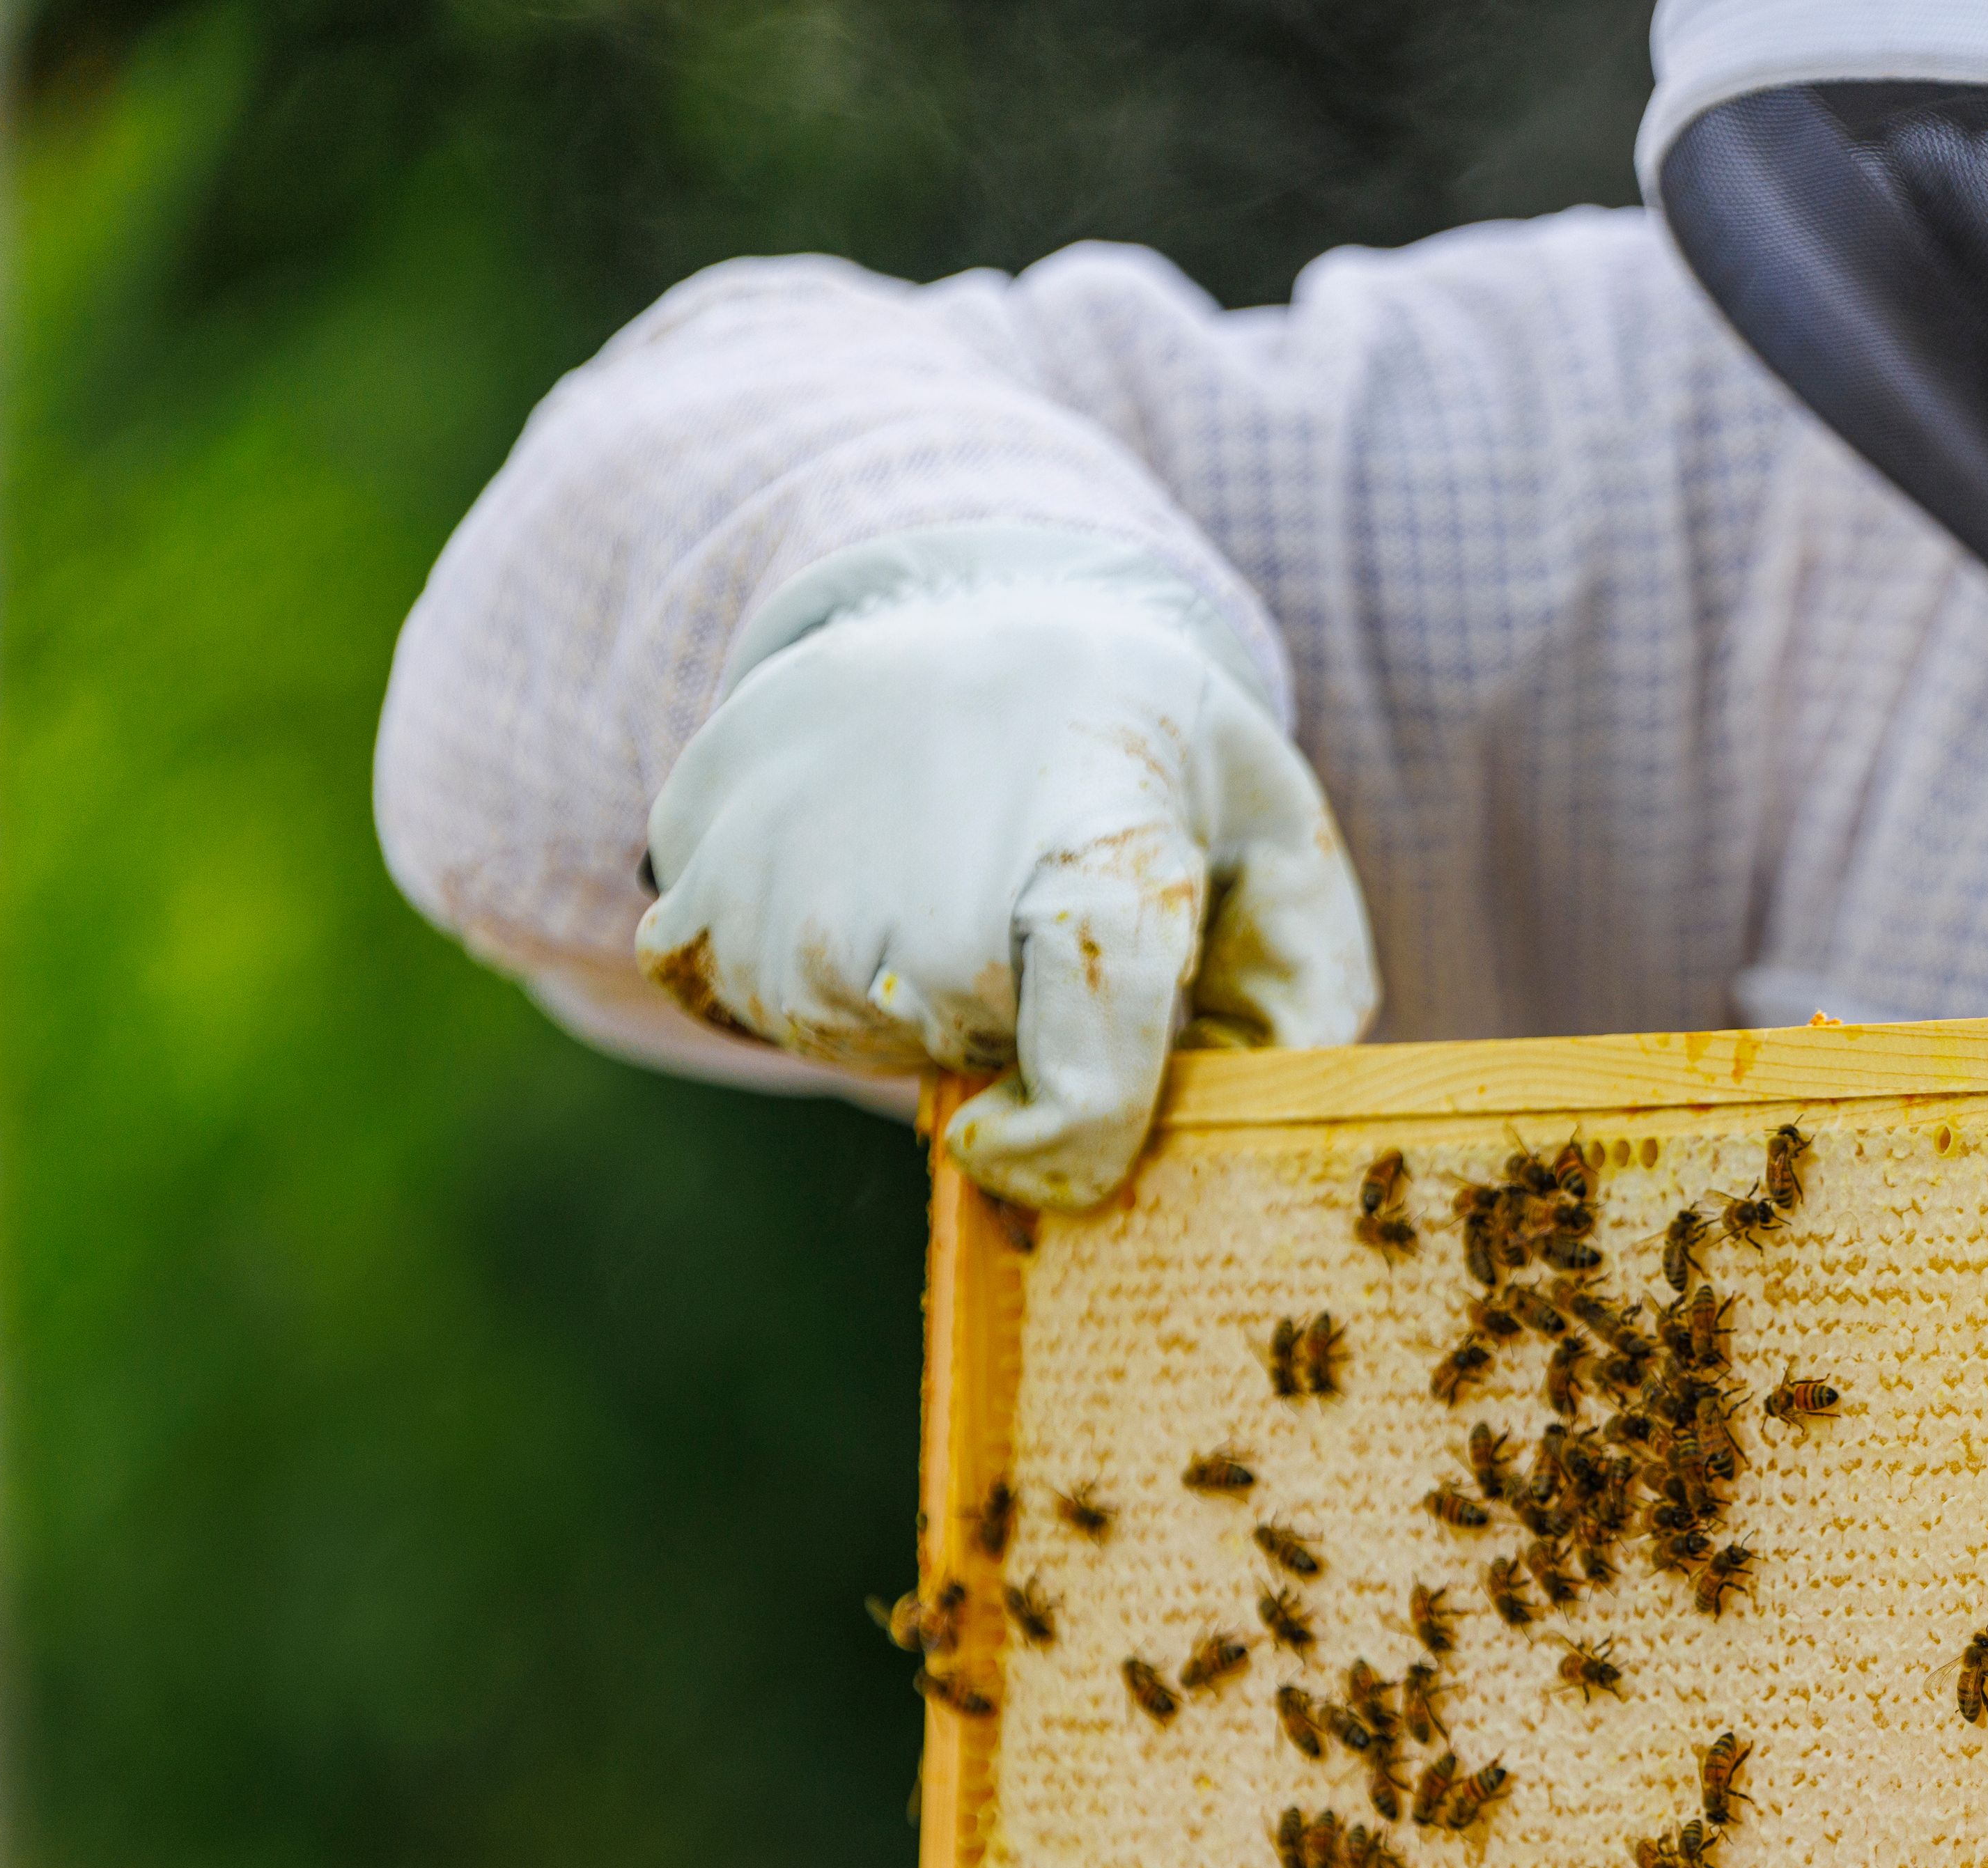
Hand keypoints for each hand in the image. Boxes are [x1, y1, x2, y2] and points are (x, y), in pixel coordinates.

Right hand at [636, 526, 1374, 1206]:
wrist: (973, 602)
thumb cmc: (1147, 754)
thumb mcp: (1274, 844)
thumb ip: (1300, 998)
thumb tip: (1255, 1124)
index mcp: (1093, 847)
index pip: (1085, 1084)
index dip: (1080, 1146)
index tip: (1073, 1130)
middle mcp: (921, 868)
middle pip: (959, 1054)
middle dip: (1008, 1029)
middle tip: (1023, 906)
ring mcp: (786, 867)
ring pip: (841, 1037)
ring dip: (898, 997)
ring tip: (945, 875)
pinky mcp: (687, 862)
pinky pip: (735, 992)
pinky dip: (797, 962)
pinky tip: (855, 865)